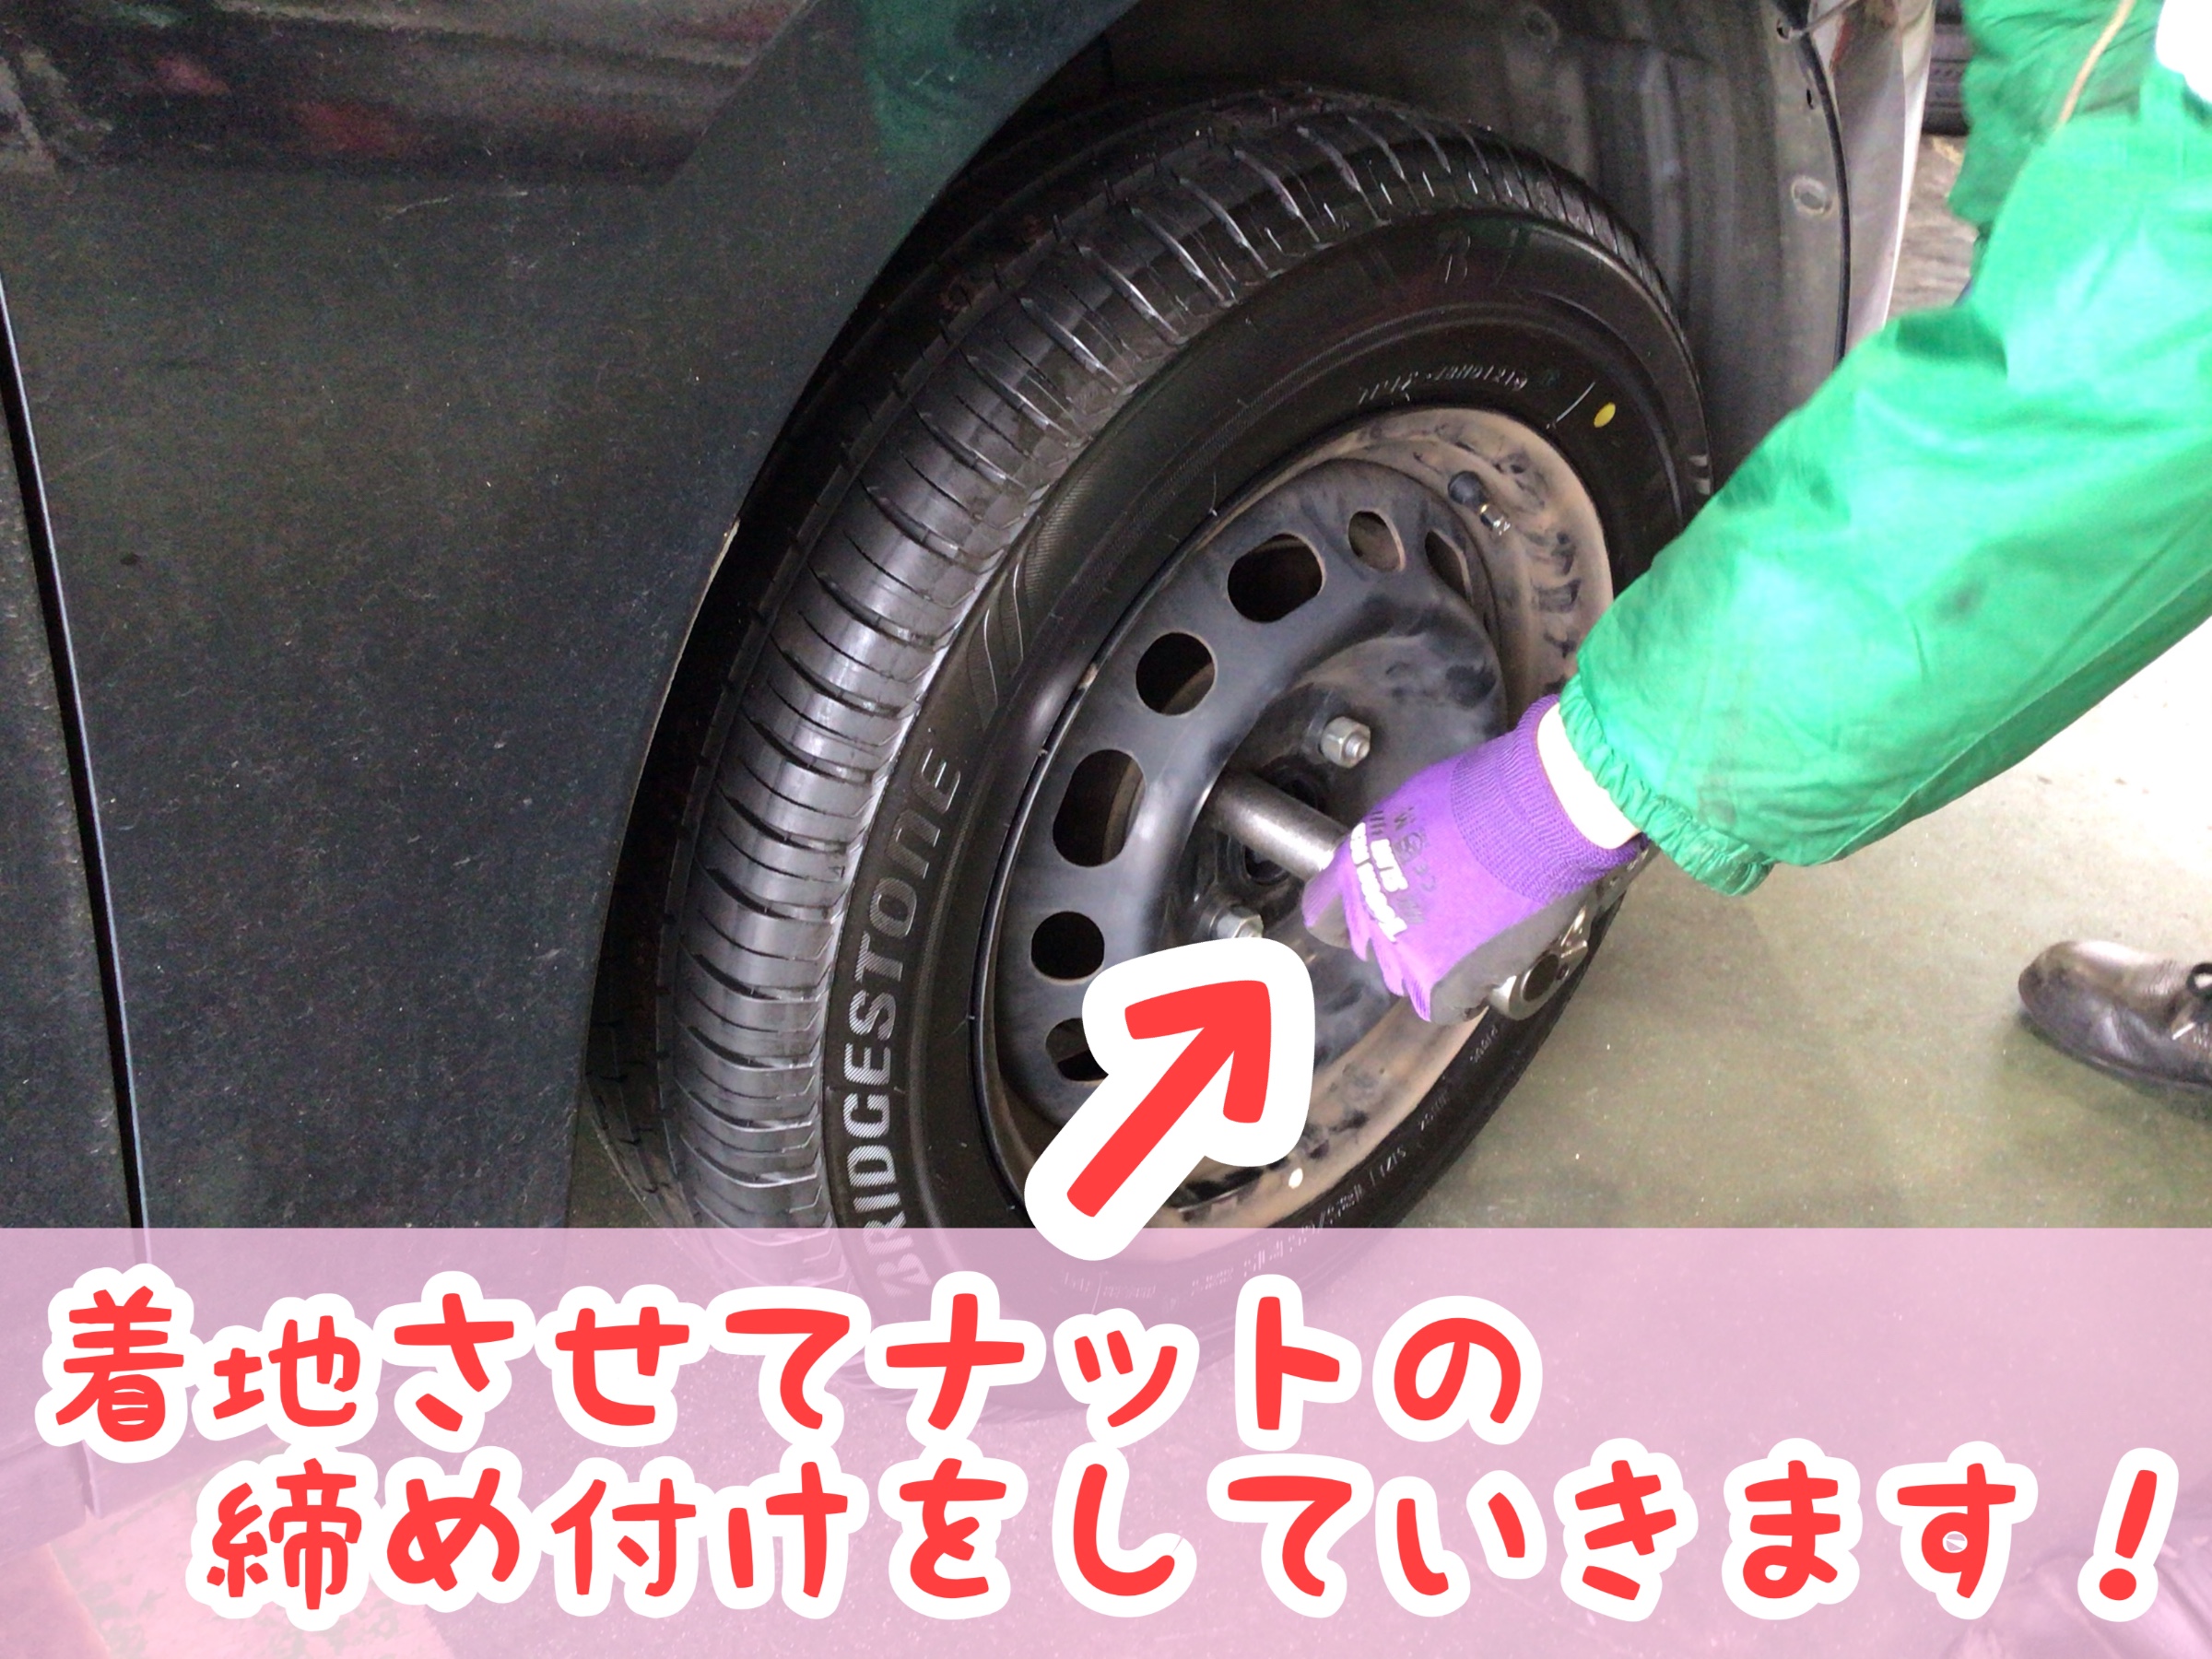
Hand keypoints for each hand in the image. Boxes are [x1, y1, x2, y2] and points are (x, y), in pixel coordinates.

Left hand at [1301, 696, 1641, 1018]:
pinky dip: (1460, 996)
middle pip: (1373, 946)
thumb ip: (1396, 845)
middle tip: (1440, 920)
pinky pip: (1442, 1007)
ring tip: (1470, 940)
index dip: (1346, 917)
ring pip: (1404, 978)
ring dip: (1431, 964)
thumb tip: (1410, 856)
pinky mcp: (1448, 980)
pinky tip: (1479, 975)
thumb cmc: (1484, 794)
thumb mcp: (1413, 805)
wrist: (1535, 814)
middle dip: (1400, 936)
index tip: (1369, 916)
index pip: (1323, 913)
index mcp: (1354, 868)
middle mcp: (1371, 914)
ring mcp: (1407, 951)